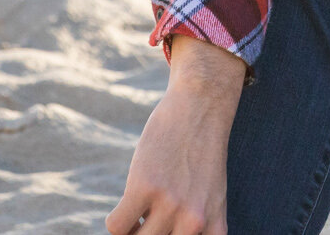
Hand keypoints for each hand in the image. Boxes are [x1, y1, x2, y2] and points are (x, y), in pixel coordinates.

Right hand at [105, 36, 245, 234]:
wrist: (202, 108)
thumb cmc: (203, 155)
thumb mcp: (213, 196)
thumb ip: (198, 227)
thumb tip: (160, 233)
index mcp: (213, 227)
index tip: (156, 229)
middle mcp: (194, 222)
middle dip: (146, 234)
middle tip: (145, 220)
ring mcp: (170, 205)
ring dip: (131, 230)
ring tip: (140, 210)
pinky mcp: (144, 187)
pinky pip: (116, 226)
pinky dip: (115, 220)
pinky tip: (128, 200)